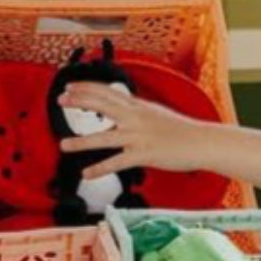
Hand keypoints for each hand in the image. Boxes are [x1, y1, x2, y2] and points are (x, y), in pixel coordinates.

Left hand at [58, 82, 206, 178]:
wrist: (200, 141)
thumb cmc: (179, 130)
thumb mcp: (154, 113)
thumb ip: (136, 110)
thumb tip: (121, 107)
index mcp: (137, 106)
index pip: (106, 91)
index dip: (86, 87)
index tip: (69, 86)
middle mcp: (135, 117)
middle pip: (102, 104)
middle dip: (79, 101)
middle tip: (60, 100)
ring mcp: (138, 136)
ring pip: (104, 138)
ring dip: (81, 142)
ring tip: (63, 145)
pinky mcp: (143, 154)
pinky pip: (116, 162)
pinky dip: (99, 169)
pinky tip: (86, 174)